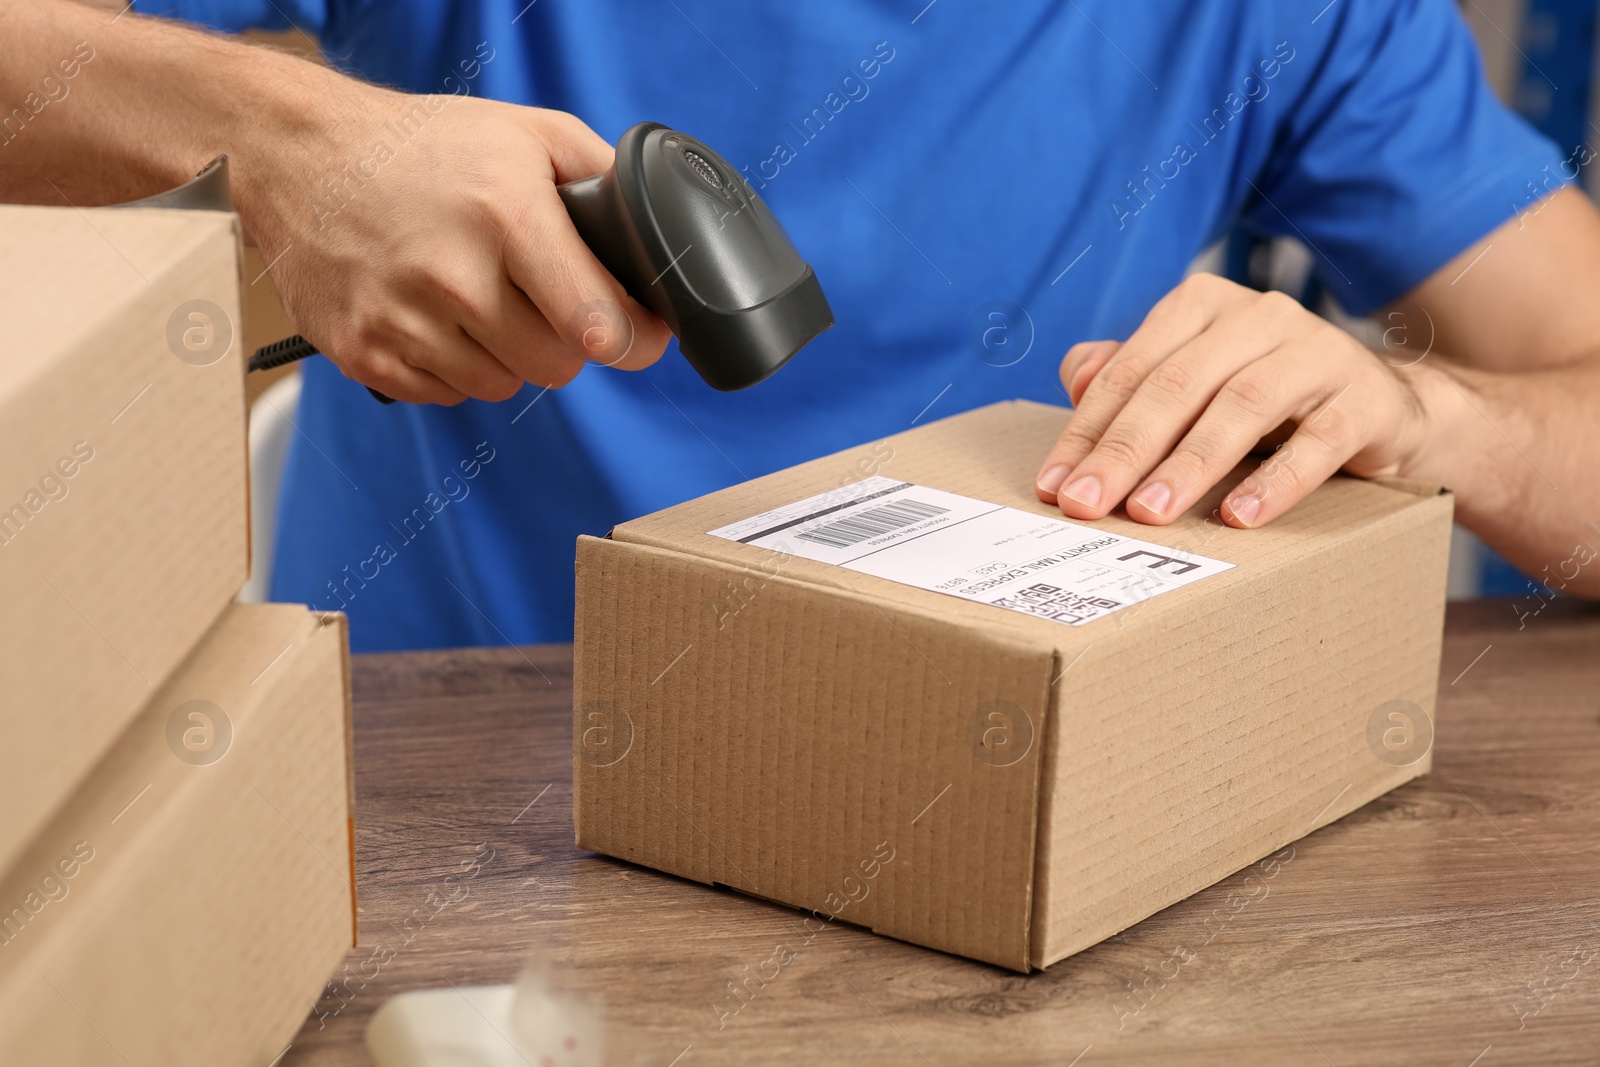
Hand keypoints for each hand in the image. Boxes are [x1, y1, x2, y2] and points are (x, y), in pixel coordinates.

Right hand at [237, 84, 670, 403]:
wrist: (298, 154)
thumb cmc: (421, 146)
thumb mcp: (527, 133)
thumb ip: (603, 180)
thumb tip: (653, 237)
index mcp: (506, 216)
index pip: (597, 325)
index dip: (635, 339)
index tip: (641, 334)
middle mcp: (454, 276)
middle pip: (557, 366)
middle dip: (565, 340)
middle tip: (543, 299)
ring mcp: (403, 321)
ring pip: (502, 386)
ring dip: (507, 354)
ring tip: (479, 296)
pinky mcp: (365, 354)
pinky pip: (447, 394)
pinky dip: (454, 366)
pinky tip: (436, 314)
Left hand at [1035, 273, 1429, 527]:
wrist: (1381, 407)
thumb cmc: (1264, 398)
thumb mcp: (1192, 383)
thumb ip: (1131, 375)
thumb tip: (1075, 378)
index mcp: (1201, 306)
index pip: (1129, 370)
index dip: (1086, 431)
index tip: (1054, 487)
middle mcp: (1259, 315)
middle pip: (1177, 386)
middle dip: (1125, 450)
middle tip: (1087, 506)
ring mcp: (1317, 351)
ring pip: (1241, 406)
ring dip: (1189, 464)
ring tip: (1150, 512)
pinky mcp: (1365, 397)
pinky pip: (1319, 441)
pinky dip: (1277, 480)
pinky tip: (1241, 517)